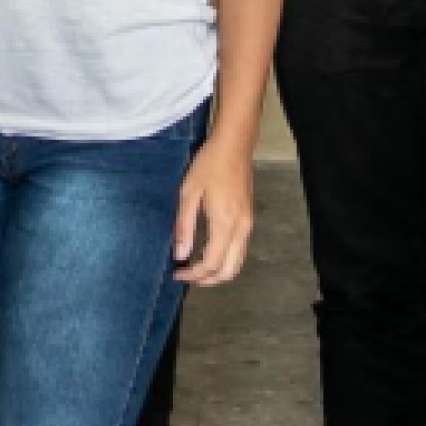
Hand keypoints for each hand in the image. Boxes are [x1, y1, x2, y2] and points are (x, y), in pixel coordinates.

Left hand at [173, 133, 255, 286]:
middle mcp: (241, 229)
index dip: (194, 275)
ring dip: (218, 272)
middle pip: (230, 271)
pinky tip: (208, 252)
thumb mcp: (188, 192)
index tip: (176, 274)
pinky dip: (225, 260)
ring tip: (195, 268)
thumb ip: (184, 226)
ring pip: (238, 263)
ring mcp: (248, 225)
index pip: (212, 264)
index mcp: (225, 223)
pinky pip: (240, 250)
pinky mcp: (249, 219)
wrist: (234, 145)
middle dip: (208, 280)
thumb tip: (180, 256)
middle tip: (187, 277)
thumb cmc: (208, 165)